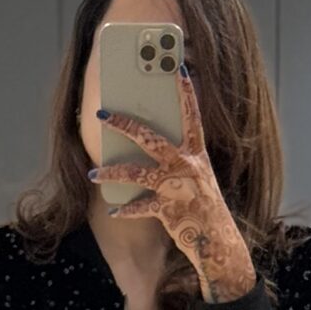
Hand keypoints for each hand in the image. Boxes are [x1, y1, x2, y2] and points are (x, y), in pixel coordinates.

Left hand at [89, 61, 258, 302]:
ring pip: (137, 172)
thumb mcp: (197, 176)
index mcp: (198, 153)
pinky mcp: (169, 210)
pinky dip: (126, 209)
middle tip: (101, 112)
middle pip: (151, 138)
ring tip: (92, 174)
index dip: (185, 91)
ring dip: (111, 172)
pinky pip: (140, 206)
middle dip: (124, 124)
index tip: (177, 67)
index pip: (192, 115)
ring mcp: (178, 187)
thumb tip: (146, 138)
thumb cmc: (203, 206)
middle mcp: (189, 165)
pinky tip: (114, 209)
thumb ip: (178, 157)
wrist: (218, 242)